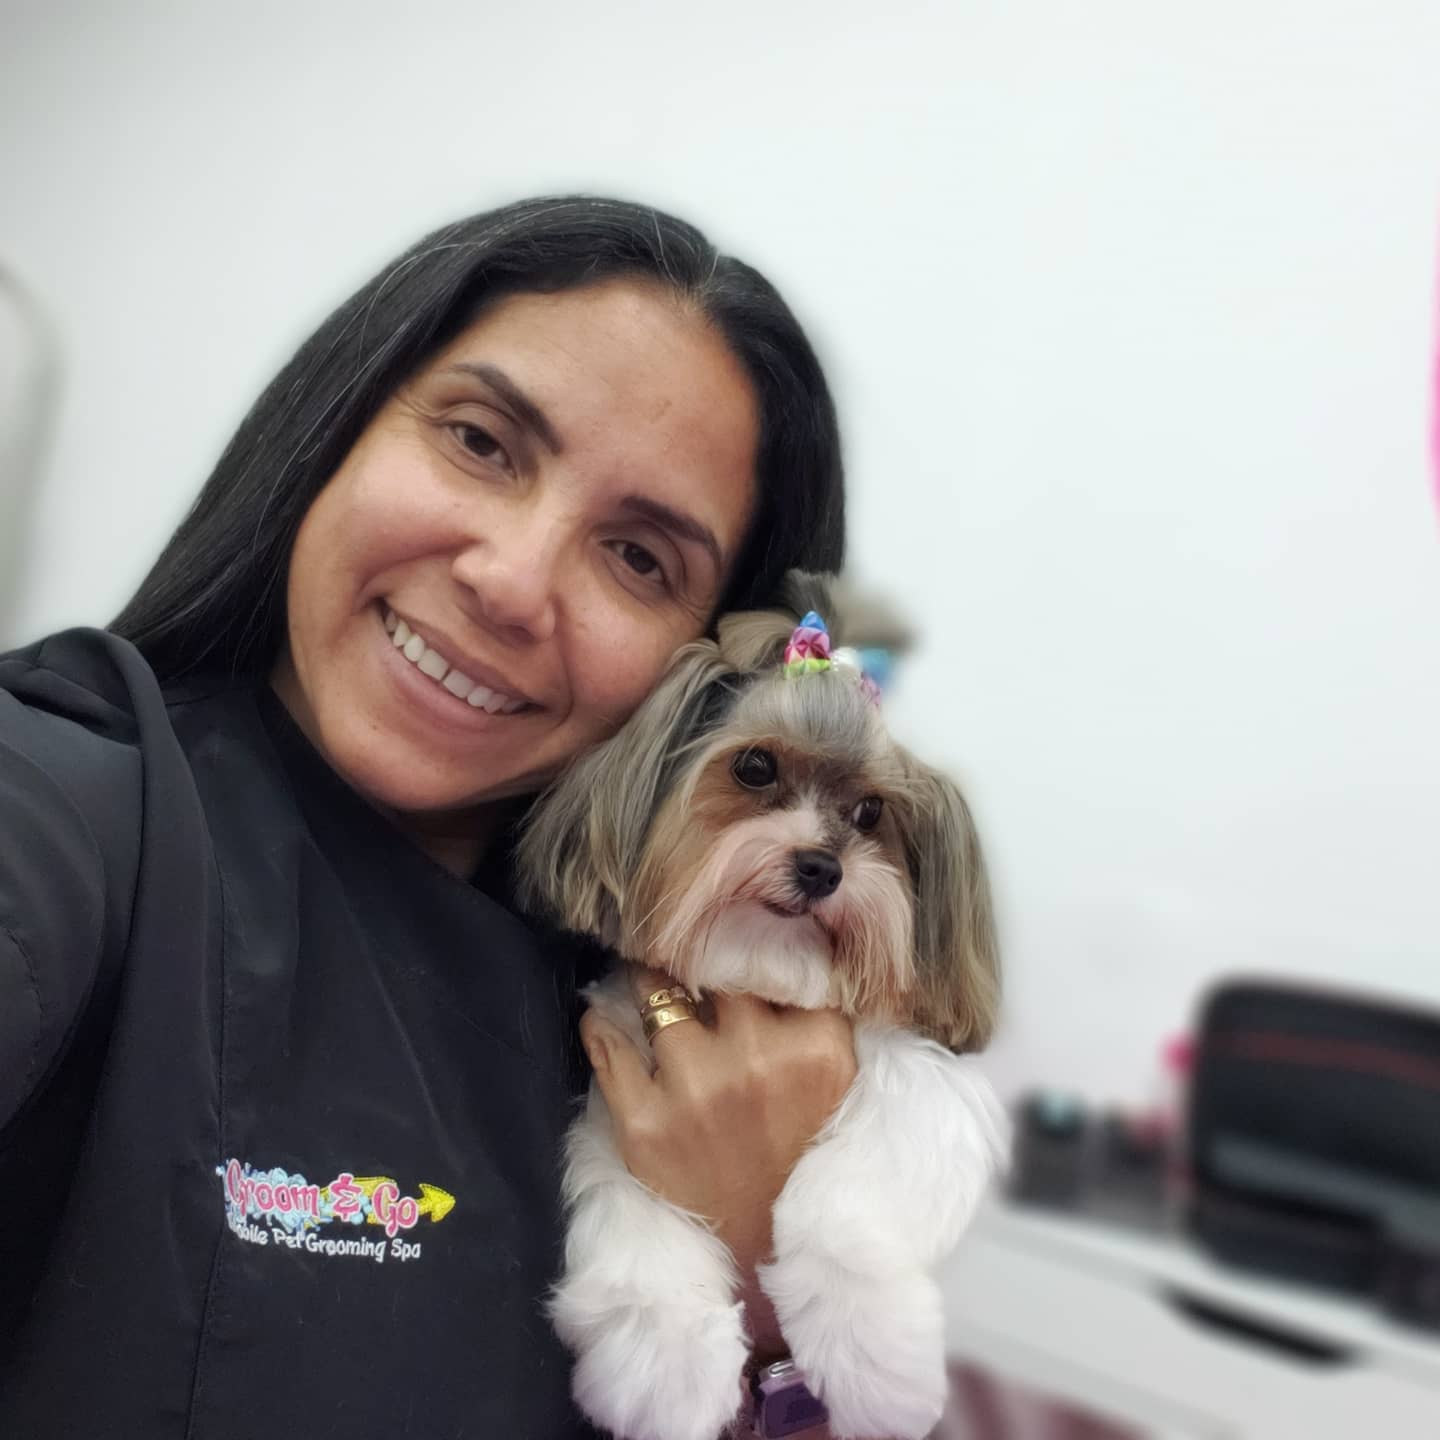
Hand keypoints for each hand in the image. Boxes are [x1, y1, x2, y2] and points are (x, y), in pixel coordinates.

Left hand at [579, 965, 856, 1350]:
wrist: (767, 1244)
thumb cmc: (804, 1146)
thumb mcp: (838, 1074)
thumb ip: (820, 1008)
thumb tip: (788, 933)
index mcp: (816, 1047)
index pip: (780, 956)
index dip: (754, 932)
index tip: (735, 921)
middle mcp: (757, 1060)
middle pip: (717, 963)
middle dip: (702, 946)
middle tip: (687, 936)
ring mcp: (695, 1092)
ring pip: (656, 991)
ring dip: (651, 975)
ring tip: (650, 970)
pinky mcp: (642, 1125)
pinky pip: (606, 1045)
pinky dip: (603, 1023)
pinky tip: (606, 1013)